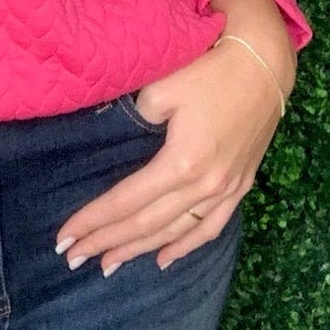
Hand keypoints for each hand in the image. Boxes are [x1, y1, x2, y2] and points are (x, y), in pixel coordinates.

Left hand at [54, 0, 295, 275]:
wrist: (265, 63)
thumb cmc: (209, 69)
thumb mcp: (162, 88)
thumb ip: (136, 121)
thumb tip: (123, 141)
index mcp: (181, 163)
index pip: (125, 202)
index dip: (93, 221)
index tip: (64, 238)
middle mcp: (205, 185)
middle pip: (147, 223)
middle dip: (106, 241)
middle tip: (73, 258)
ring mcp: (227, 189)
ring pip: (176, 232)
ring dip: (140, 250)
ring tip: (108, 265)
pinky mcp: (241, 184)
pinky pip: (211, 226)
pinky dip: (186, 247)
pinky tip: (164, 260)